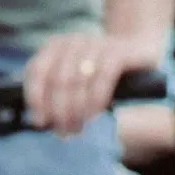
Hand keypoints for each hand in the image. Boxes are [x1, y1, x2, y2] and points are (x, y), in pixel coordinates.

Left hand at [23, 29, 161, 136]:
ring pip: (78, 81)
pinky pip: (102, 78)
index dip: (35, 98)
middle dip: (58, 111)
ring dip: (75, 111)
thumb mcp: (75, 82)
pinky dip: (95, 101)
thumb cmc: (101, 76)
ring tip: (77, 130)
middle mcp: (74, 41)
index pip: (37, 70)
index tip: (40, 122)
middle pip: (58, 80)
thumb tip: (40, 122)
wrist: (139, 52)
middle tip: (63, 133)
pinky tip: (93, 117)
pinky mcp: (118, 51)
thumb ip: (56, 96)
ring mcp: (96, 43)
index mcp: (56, 46)